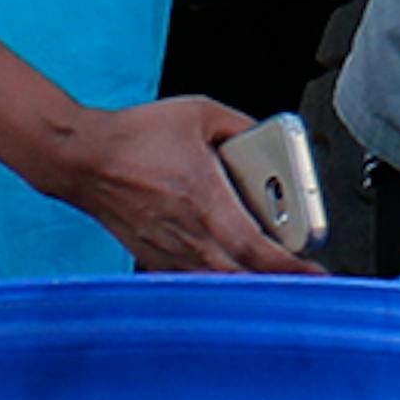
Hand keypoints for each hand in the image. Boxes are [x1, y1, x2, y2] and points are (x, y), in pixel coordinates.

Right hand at [42, 96, 315, 274]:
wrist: (83, 158)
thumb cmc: (135, 138)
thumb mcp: (200, 114)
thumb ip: (241, 126)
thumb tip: (266, 139)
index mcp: (208, 204)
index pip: (260, 251)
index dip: (292, 270)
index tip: (317, 276)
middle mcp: (192, 238)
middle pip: (246, 279)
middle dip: (278, 281)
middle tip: (302, 276)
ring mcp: (172, 255)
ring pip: (221, 285)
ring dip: (248, 283)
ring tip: (269, 273)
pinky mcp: (156, 259)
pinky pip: (196, 281)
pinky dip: (217, 280)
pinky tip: (228, 269)